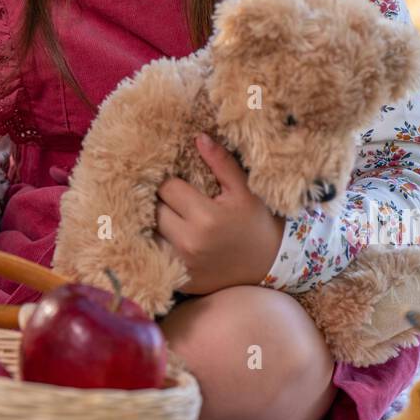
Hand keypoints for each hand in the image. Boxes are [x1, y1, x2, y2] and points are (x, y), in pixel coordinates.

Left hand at [154, 133, 286, 294]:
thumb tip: (198, 137)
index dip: (171, 182)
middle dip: (161, 202)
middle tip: (173, 199)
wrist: (269, 265)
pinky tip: (169, 237)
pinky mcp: (181, 282)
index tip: (178, 182)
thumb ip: (221, 162)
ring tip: (168, 216)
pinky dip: (158, 246)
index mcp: (205, 217)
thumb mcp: (243, 190)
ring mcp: (183, 265)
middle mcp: (189, 243)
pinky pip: (156, 258)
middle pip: (155, 210)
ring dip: (156, 224)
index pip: (167, 188)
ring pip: (150, 234)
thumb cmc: (255, 222)